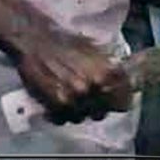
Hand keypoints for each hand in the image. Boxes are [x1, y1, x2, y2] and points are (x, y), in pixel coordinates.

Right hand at [13, 25, 131, 123]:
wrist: (35, 40)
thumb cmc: (66, 42)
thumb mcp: (96, 51)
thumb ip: (111, 70)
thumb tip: (124, 82)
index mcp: (106, 74)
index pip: (123, 101)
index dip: (119, 101)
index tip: (116, 100)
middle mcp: (92, 88)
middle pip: (102, 112)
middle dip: (97, 107)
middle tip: (89, 100)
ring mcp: (73, 98)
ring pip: (82, 117)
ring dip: (78, 111)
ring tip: (71, 98)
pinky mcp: (54, 104)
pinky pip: (62, 119)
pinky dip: (60, 115)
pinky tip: (58, 103)